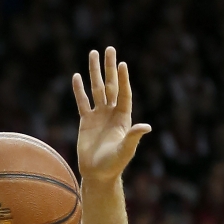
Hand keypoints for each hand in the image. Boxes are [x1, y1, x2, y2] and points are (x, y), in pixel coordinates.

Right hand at [73, 47, 151, 182]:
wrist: (97, 174)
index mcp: (123, 118)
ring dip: (94, 72)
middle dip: (109, 68)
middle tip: (109, 49)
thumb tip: (146, 127)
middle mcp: (112, 113)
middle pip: (111, 85)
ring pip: (96, 89)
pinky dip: (79, 90)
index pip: (124, 93)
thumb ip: (133, 137)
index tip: (122, 64)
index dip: (123, 79)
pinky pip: (82, 102)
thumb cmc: (114, 164)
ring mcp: (99, 115)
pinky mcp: (86, 121)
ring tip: (93, 54)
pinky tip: (77, 76)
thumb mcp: (125, 150)